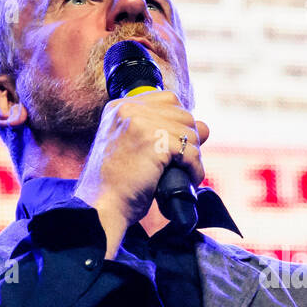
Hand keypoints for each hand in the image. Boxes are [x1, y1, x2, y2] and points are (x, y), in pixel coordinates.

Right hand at [73, 89, 209, 255]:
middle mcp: (128, 109)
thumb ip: (164, 131)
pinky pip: (190, 152)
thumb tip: (205, 127)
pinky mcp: (154, 141)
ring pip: (190, 133)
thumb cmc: (117, 184)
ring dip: (194, 157)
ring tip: (185, 174)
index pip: (168, 100)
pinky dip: (195, 169)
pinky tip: (189, 180)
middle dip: (189, 141)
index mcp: (119, 107)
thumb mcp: (137, 149)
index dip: (179, 123)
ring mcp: (141, 123)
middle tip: (182, 164)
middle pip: (183, 115)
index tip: (176, 146)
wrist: (102, 206)